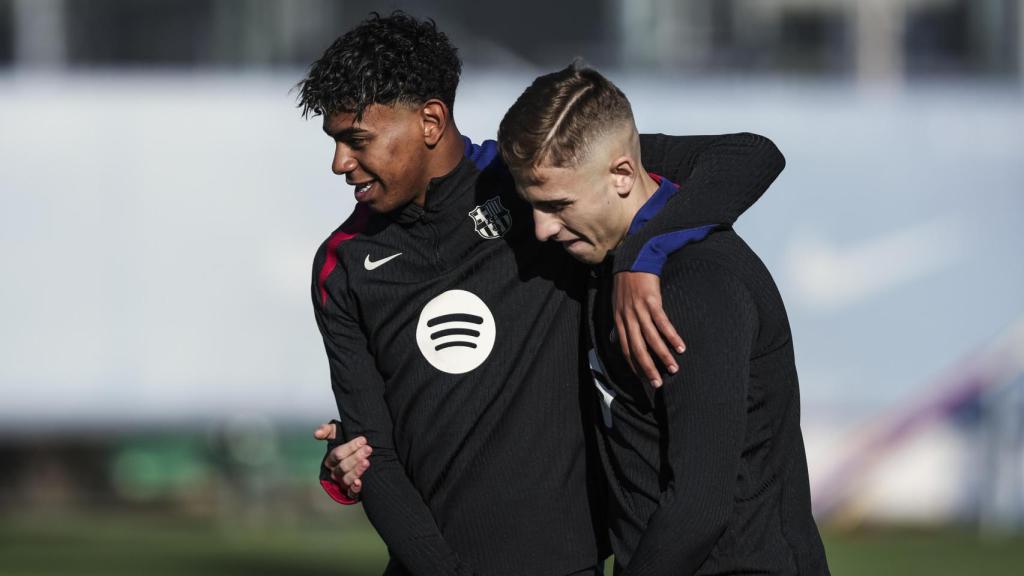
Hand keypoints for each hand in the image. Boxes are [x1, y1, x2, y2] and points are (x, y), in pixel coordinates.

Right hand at [314, 422, 371, 498]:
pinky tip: (359, 483)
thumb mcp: (338, 433)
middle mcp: (335, 472)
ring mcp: (342, 482)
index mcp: (331, 460)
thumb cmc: (347, 442)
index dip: (350, 447)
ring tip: (367, 462)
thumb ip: (327, 430)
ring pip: (347, 479)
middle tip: (368, 449)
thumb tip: (317, 433)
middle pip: (343, 466)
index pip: (337, 454)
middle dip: (356, 457)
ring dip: (357, 471)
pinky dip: (354, 489)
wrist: (361, 454)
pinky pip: (351, 493)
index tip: (363, 440)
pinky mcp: (351, 491)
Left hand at [613, 271, 685, 387]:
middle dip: (647, 368)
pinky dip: (671, 337)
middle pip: (637, 348)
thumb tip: (614, 340)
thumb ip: (618, 324)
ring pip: (651, 339)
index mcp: (619, 321)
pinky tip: (680, 347)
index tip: (643, 379)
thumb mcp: (617, 305)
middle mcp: (628, 318)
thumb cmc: (626, 284)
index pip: (625, 349)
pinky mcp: (651, 301)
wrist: (633, 260)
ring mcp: (639, 310)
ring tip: (673, 369)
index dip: (634, 365)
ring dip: (663, 355)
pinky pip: (662, 323)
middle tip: (657, 383)